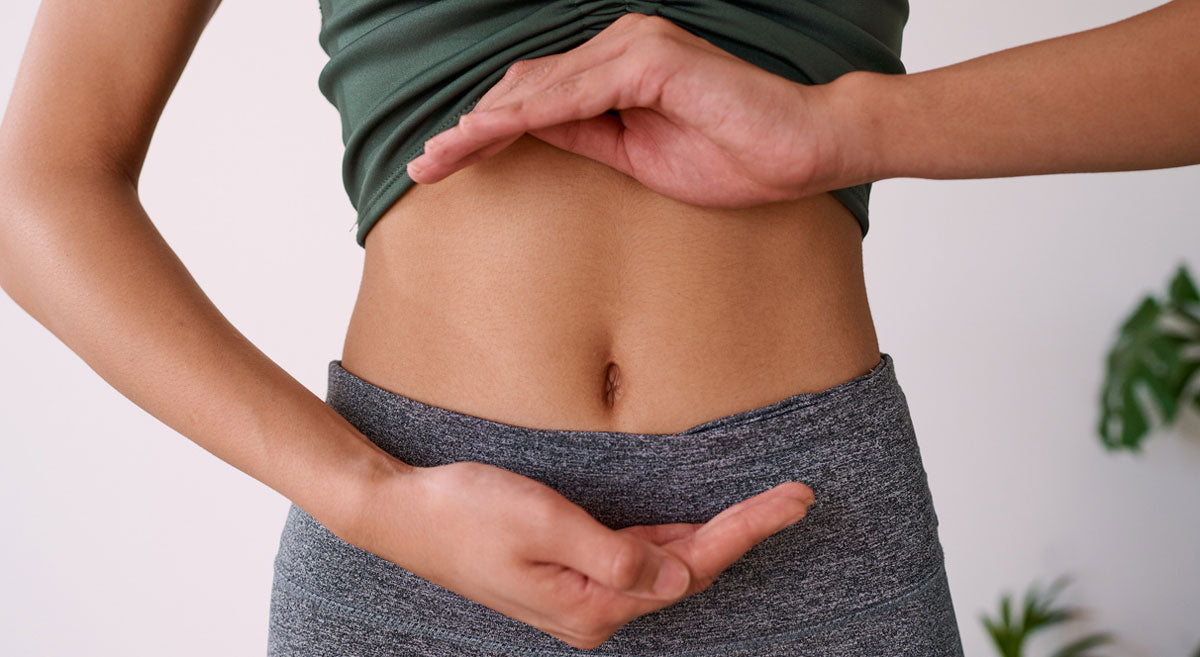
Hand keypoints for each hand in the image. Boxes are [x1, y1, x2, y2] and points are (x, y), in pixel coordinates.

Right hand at [349, 460, 814, 650]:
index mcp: (592, 606)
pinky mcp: (567, 572)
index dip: (746, 531)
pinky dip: (672, 539)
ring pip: (665, 566)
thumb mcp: (544, 524)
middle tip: (794, 497)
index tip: (792, 501)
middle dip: (742, 533)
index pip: (690, 568)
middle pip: (687, 571)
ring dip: (713, 537)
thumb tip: (680, 576)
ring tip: (764, 508)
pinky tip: (695, 526)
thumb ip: (616, 554)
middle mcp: (593, 610)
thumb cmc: (465, 512)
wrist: (401, 513)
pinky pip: (636, 558)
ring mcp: (580, 594)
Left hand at [405, 12, 858, 208]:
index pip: (538, 96)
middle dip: (471, 128)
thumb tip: (530, 135)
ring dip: (484, 124)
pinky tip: (488, 138)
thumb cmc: (732, 156)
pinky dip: (528, 116)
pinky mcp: (652, 60)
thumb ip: (586, 136)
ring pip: (539, 87)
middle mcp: (621, 46)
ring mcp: (636, 47)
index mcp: (619, 68)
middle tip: (424, 165)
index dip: (487, 130)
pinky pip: (576, 92)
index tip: (446, 164)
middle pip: (525, 86)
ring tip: (441, 158)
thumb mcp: (637, 156)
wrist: (803, 151)